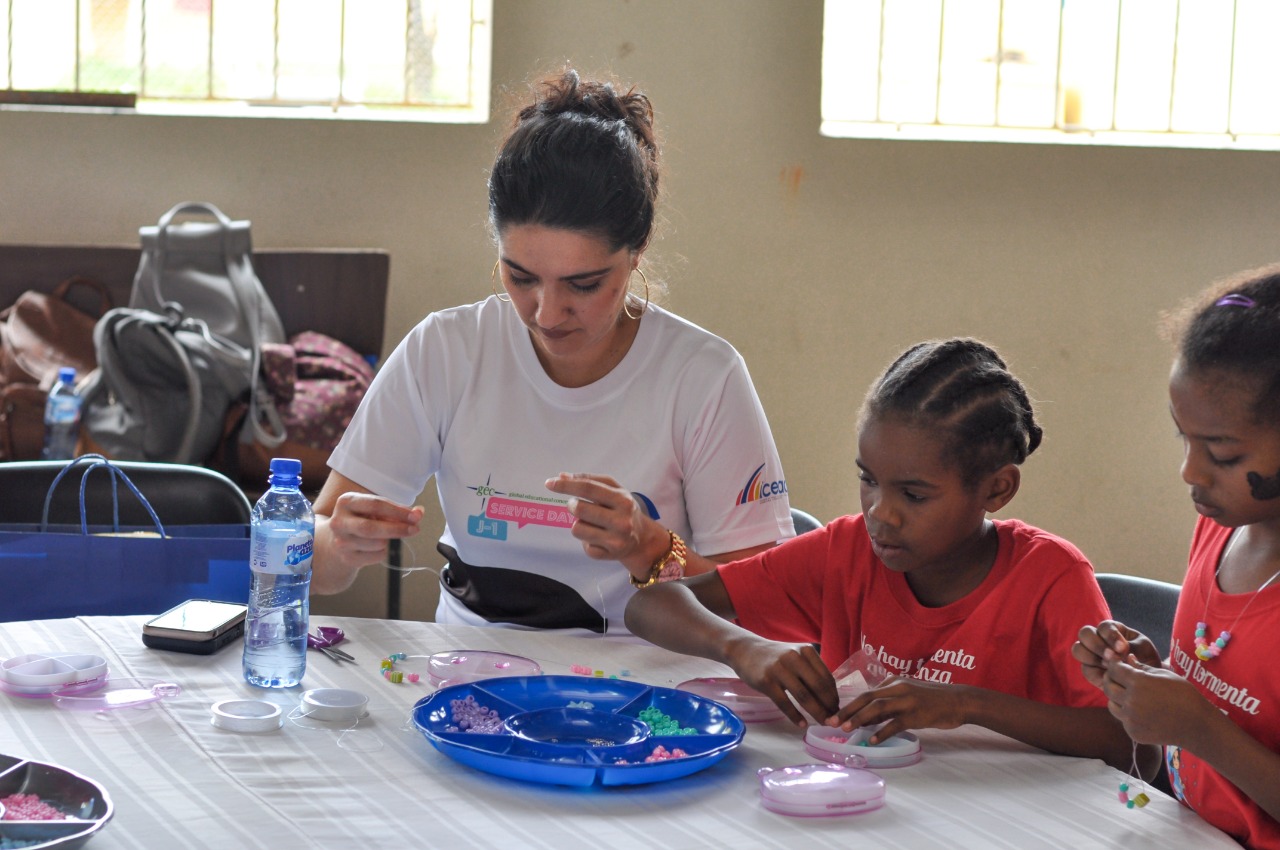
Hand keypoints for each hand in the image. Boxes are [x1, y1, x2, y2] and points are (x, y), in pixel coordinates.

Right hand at [325, 492, 423, 571]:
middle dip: (396, 529)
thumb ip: (398, 510)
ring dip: (390, 541)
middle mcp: (339, 521)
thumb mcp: (376, 510)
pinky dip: (384, 551)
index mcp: (346, 502)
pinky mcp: (347, 558)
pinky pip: (376, 556)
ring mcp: (341, 541)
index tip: (415, 516)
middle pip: (371, 528)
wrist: (338, 541)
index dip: (397, 511)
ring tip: (389, 536)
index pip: (375, 505)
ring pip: (376, 544)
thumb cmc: (363, 520)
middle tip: (414, 529)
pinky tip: (379, 546)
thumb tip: (419, 513)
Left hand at [545, 473, 666, 578]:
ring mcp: (617, 540)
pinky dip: (587, 540)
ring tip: (591, 523)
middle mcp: (622, 521)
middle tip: (576, 506)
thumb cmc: (622, 509)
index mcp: (622, 500)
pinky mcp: (610, 555)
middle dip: (572, 505)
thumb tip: (561, 476)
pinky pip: (584, 546)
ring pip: (577, 529)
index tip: (549, 483)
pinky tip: (599, 537)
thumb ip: (589, 480)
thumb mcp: (613, 490)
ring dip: (578, 524)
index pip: (588, 488)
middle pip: (579, 509)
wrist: (642, 539)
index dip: (566, 486)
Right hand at [724, 636, 838, 727]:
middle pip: (818, 687)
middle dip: (829, 706)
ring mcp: (779, 669)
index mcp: (806, 651)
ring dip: (816, 712)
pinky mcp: (766, 681)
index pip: (826, 677)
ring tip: (823, 723)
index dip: (834, 696)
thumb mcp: (796, 656)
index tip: (837, 709)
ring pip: (804, 696)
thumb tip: (830, 697)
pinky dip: (795, 716)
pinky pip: (784, 703)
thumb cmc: (776, 657)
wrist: (746, 650)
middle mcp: (794, 658)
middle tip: (833, 720)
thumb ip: (811, 670)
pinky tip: (802, 724)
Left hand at [833, 677, 969, 741]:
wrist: (959, 701)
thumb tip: (867, 717)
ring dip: (859, 719)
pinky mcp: (916, 714)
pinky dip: (882, 732)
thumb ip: (889, 704)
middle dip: (847, 710)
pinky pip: (895, 724)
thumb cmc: (932, 699)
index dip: (849, 705)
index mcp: (894, 683)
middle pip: (866, 698)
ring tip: (845, 729)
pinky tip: (873, 740)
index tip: (835, 715)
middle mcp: (898, 688)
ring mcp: (907, 700)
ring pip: (877, 708)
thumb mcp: (907, 694)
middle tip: (831, 722)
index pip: (866, 694)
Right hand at [1073, 620, 1161, 689]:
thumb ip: (1131, 646)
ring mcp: (1092, 654)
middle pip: (1084, 634)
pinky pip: (1085, 669)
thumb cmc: (1146, 658)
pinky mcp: (1091, 670)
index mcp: (1112, 629)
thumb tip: (1118, 652)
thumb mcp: (1143, 648)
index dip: (1110, 636)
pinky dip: (1096, 673)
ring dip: (1092, 657)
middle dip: (1097, 645)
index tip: (1123, 649)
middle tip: (1111, 657)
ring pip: (1078, 649)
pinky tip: (1109, 676)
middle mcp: (1098, 639)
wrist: (1148, 680)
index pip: (1103, 626)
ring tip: (1108, 666)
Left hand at [1100, 656, 1213, 747]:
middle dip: (1112, 680)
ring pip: (1111, 704)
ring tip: (1131, 696)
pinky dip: (1127, 714)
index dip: (1114, 665)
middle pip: (1108, 686)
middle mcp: (1131, 700)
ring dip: (1117, 698)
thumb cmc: (1184, 695)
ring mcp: (1131, 719)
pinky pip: (1122, 719)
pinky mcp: (1134, 732)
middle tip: (1120, 679)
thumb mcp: (1165, 675)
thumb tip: (1127, 658)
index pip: (1113, 669)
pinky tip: (1141, 712)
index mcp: (1138, 682)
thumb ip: (1142, 667)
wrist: (1197, 725)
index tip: (1118, 664)